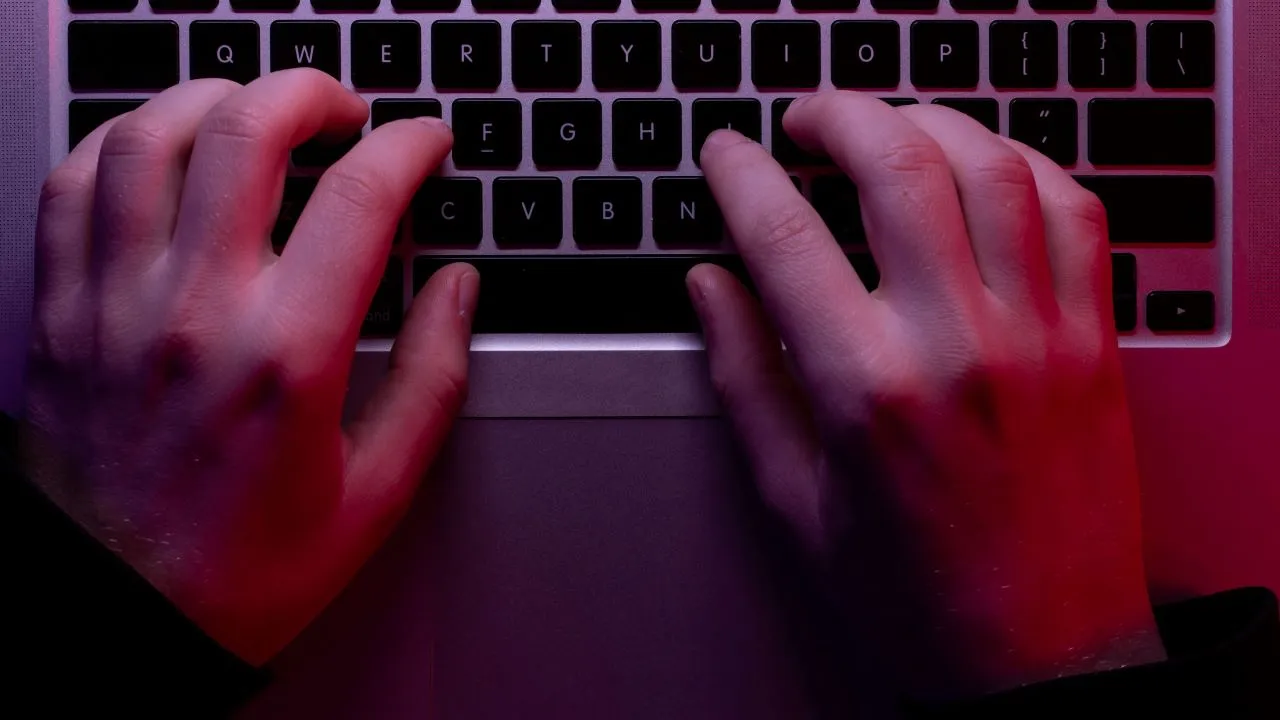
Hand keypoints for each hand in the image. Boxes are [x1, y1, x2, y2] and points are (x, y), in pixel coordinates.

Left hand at [23, 70, 476, 664]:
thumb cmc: (242, 571)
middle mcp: (194, 313)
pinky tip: (162, 149)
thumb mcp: (376, 492)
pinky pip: (74, 183)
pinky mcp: (61, 312)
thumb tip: (458, 293)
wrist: (116, 618)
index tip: (426, 145)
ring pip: (151, 136)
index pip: (360, 199)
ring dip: (216, 97)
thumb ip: (433, 380)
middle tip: (347, 112)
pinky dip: (122, 139)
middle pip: (248, 130)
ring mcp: (114, 304)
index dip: (409, 147)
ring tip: (256, 111)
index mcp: (287, 358)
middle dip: (314, 92)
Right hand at [690, 93, 1162, 701]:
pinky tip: (984, 171)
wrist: (1041, 660)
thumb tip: (711, 287)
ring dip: (928, 122)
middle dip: (837, 115)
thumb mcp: (795, 501)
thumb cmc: (916, 595)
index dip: (741, 175)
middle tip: (803, 121)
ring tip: (888, 130)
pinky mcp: (1095, 342)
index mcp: (867, 390)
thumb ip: (746, 379)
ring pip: (992, 166)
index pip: (785, 237)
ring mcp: (1039, 335)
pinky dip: (1024, 165)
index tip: (725, 154)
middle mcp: (958, 344)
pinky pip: (1076, 211)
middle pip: (896, 165)